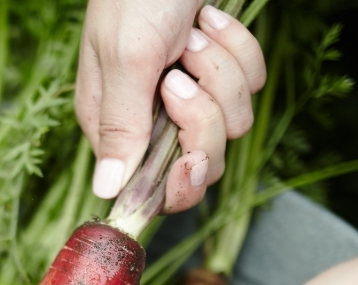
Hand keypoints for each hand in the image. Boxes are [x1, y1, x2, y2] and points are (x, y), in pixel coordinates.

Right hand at [76, 1, 265, 210]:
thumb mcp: (125, 60)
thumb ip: (120, 127)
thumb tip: (106, 191)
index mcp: (113, 124)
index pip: (150, 189)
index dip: (177, 182)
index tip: (189, 157)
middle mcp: (150, 116)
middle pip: (199, 160)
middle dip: (205, 117)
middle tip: (183, 74)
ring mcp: (189, 92)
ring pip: (232, 122)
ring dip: (222, 72)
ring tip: (194, 33)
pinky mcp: (221, 68)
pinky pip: (251, 85)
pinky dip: (240, 50)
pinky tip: (211, 20)